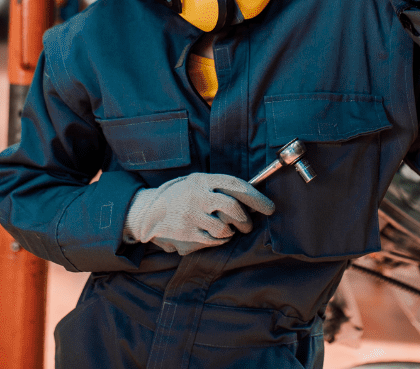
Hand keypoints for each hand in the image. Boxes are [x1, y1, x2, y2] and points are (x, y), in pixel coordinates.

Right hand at [123, 173, 274, 255]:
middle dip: (246, 219)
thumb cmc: (183, 195)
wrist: (149, 210)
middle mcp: (197, 195)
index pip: (236, 185)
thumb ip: (221, 187)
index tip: (269, 208)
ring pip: (224, 227)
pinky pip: (213, 239)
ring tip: (230, 230)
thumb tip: (253, 197)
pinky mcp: (186, 232)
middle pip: (232, 207)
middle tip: (248, 225)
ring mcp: (190, 214)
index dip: (256, 197)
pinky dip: (221, 239)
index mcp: (203, 179)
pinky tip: (219, 236)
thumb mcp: (199, 182)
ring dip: (232, 231)